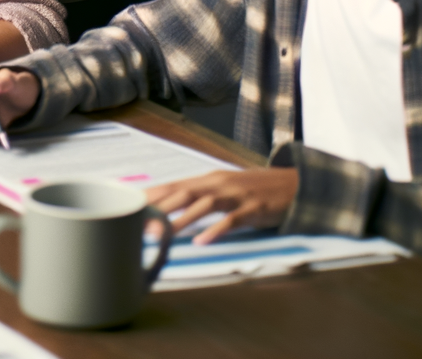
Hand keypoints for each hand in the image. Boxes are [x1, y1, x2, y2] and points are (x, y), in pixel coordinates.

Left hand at [147, 168, 298, 244]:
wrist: (294, 184)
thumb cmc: (254, 189)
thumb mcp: (225, 188)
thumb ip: (200, 196)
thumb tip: (171, 207)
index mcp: (209, 180)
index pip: (173, 185)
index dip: (151, 195)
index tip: (127, 206)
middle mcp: (219, 184)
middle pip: (183, 193)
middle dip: (158, 208)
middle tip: (136, 223)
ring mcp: (236, 195)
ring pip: (204, 205)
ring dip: (181, 219)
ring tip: (162, 234)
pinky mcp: (253, 209)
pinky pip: (232, 220)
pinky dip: (216, 230)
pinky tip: (202, 241)